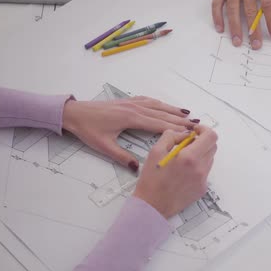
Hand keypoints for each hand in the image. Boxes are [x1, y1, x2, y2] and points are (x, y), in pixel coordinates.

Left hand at [62, 96, 198, 170]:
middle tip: (196, 125)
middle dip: (179, 119)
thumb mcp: (103, 146)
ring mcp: (131, 102)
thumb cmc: (88, 130)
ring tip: (188, 114)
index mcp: (131, 119)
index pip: (158, 124)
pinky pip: (149, 101)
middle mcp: (134, 108)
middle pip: (161, 114)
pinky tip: (167, 106)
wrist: (74, 113)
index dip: (174, 129)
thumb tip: (137, 169)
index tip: (189, 133)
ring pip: (157, 106)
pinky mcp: (128, 101)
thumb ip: (122, 157)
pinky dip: (161, 104)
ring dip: (173, 110)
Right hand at [133, 126, 217, 217]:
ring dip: (200, 154)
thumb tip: (185, 133)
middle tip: (186, 144)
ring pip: (209, 159)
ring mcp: (203, 180)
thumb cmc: (151, 180)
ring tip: (182, 160)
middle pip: (213, 146)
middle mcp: (200, 169)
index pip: (210, 136)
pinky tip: (183, 173)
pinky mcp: (202, 189)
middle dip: (202, 141)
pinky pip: (205, 172)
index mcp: (189, 157)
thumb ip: (172, 136)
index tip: (195, 131)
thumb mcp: (156, 151)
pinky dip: (198, 167)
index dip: (204, 130)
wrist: (152, 206)